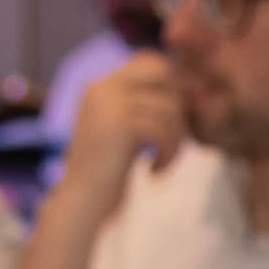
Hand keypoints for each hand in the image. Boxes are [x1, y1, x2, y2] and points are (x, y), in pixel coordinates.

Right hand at [43, 55, 189, 232]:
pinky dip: (169, 153)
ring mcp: (107, 103)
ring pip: (170, 105)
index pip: (151, 60)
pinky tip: (154, 172)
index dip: (174, 85)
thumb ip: (142, 108)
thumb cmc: (106, 177)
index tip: (177, 121)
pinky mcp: (118, 124)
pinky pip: (164, 128)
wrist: (80, 207)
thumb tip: (189, 87)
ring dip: (176, 139)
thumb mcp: (123, 133)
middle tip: (176, 139)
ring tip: (163, 162)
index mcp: (99, 86)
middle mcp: (101, 87)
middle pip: (164, 72)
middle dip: (179, 106)